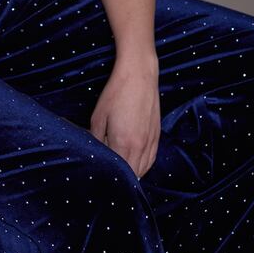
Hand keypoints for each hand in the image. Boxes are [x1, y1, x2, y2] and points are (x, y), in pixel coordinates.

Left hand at [89, 58, 160, 177]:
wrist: (139, 75)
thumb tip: (96, 152)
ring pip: (143, 170)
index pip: (117, 172)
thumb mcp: (98, 116)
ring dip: (133, 174)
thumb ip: (96, 139)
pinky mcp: (157, 136)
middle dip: (121, 178)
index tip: (100, 175)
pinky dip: (143, 166)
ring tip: (120, 171)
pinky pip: (151, 160)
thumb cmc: (116, 93)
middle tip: (108, 174)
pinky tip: (134, 162)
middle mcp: (140, 146)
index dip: (108, 175)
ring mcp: (151, 142)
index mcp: (124, 143)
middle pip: (132, 175)